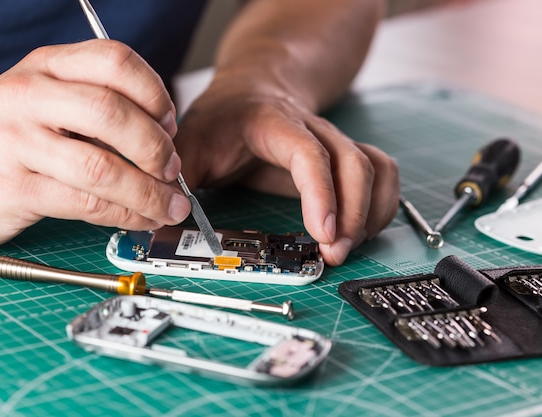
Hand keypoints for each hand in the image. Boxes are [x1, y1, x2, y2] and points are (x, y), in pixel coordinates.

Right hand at [0, 40, 190, 247]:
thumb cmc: (3, 139)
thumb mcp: (43, 101)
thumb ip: (94, 104)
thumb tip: (162, 136)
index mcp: (46, 66)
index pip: (115, 60)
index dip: (155, 92)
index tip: (169, 123)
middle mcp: (29, 95)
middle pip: (113, 112)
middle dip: (156, 147)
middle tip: (172, 169)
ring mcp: (17, 141)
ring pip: (103, 166)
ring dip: (149, 192)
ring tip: (169, 205)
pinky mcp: (14, 187)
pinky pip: (85, 203)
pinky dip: (124, 214)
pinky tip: (139, 218)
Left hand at [175, 78, 399, 265]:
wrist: (253, 88)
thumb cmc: (223, 119)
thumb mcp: (190, 142)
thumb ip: (176, 178)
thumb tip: (158, 222)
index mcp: (274, 124)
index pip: (308, 154)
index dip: (320, 193)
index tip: (322, 234)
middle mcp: (314, 130)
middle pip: (354, 164)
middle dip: (354, 214)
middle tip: (333, 255)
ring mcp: (335, 141)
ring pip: (377, 169)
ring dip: (373, 213)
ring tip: (347, 247)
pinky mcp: (346, 155)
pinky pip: (383, 174)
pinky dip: (383, 205)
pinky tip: (363, 230)